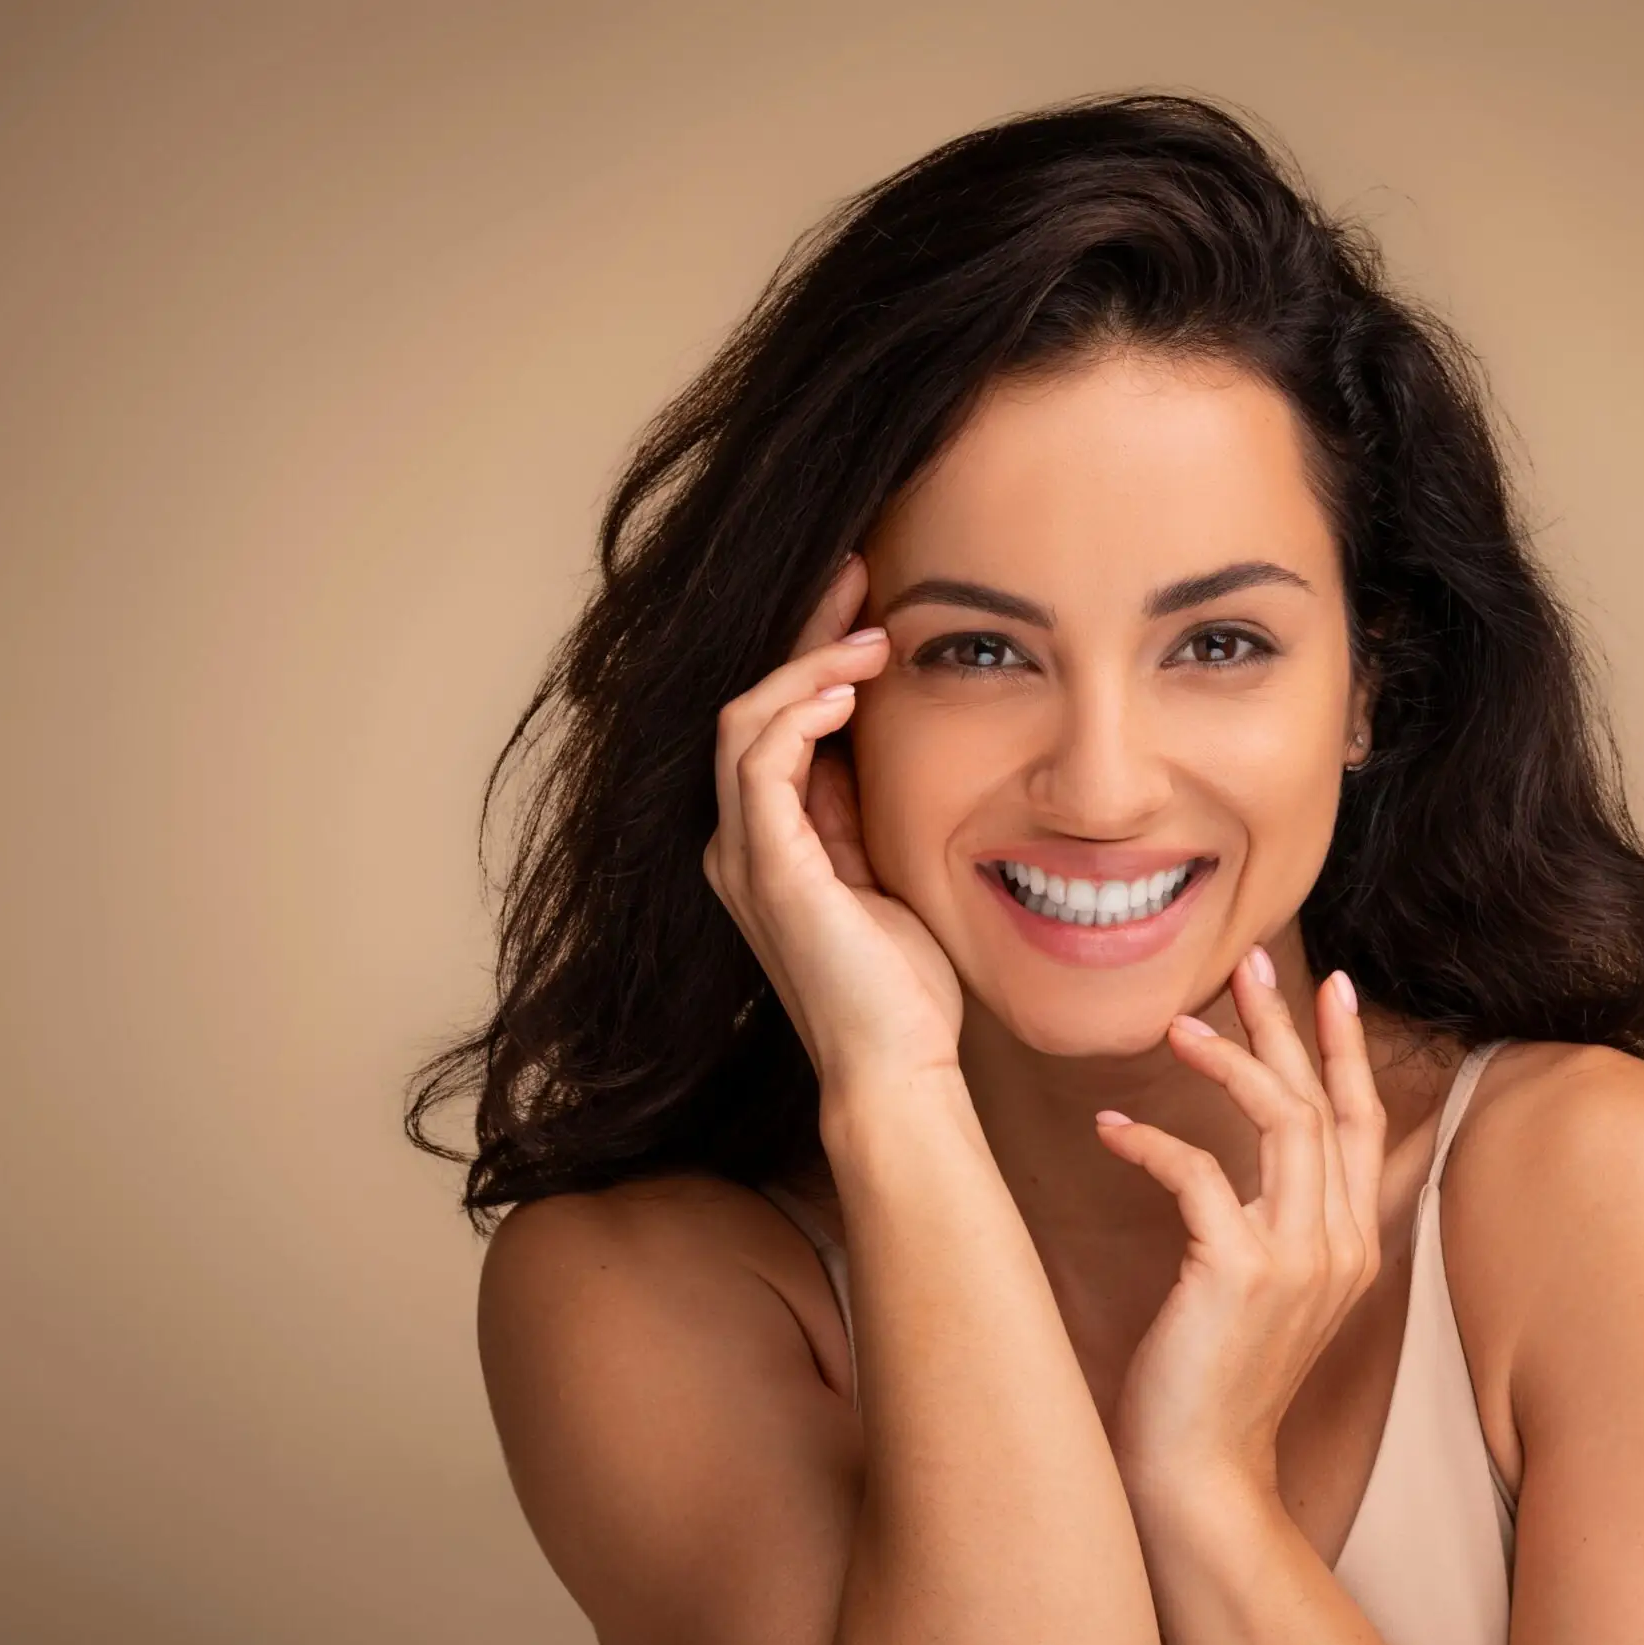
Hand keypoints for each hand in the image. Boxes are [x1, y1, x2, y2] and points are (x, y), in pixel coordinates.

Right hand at [702, 554, 962, 1091]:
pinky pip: (762, 763)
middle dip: (805, 634)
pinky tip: (847, 690)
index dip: (814, 656)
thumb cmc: (903, 986)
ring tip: (871, 633)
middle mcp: (740, 842)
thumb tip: (870, 736)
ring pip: (746, 721)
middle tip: (859, 576)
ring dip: (808, 664)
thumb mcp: (886, 872)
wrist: (897, 1068)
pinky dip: (798, 714)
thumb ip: (862, 809)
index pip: (775, 721)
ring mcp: (746, 855)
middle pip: (751, 704)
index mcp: (769, 842)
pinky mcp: (768, 869)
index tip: (869, 605)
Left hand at [1094, 949, 1387, 1502]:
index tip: (1330, 985)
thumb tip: (1252, 1165)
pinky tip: (1111, 1128)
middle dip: (1287, 1026)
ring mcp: (1298, 1260)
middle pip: (1324, 1105)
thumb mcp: (1268, 1294)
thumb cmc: (1214, 1382)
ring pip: (1280, 1123)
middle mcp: (1340, 1246)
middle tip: (1248, 962)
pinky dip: (1152, 1141)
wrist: (1200, 1474)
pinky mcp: (1240, 1273)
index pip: (1364, 1125)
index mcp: (1353, 1246)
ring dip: (1226, 1061)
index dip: (1347, 1051)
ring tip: (1173, 1025)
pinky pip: (1200, 1174)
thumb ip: (1277, 1226)